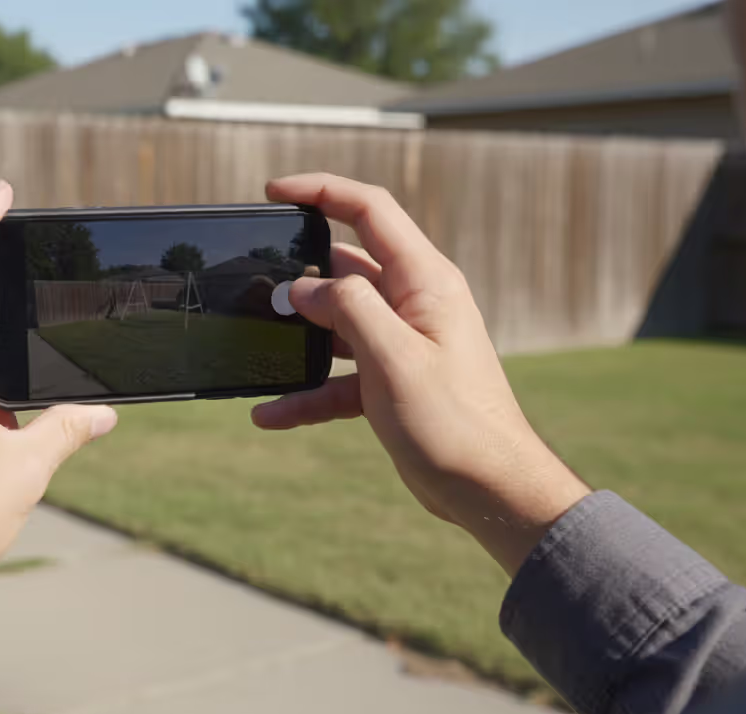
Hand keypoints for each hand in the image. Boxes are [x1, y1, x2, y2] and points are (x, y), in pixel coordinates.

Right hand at [251, 174, 589, 575]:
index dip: (322, 191)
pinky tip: (271, 413)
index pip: (370, 211)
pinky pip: (339, 376)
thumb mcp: (394, 358)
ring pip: (336, 325)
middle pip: (345, 269)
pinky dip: (308, 391)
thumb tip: (302, 288)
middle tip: (256, 292)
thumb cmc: (454, 422)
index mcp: (425, 281)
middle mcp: (414, 304)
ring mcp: (401, 343)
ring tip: (259, 350)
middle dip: (300, 278)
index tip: (274, 191)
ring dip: (299, 341)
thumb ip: (347, 309)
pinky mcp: (390, 382)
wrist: (489, 490)